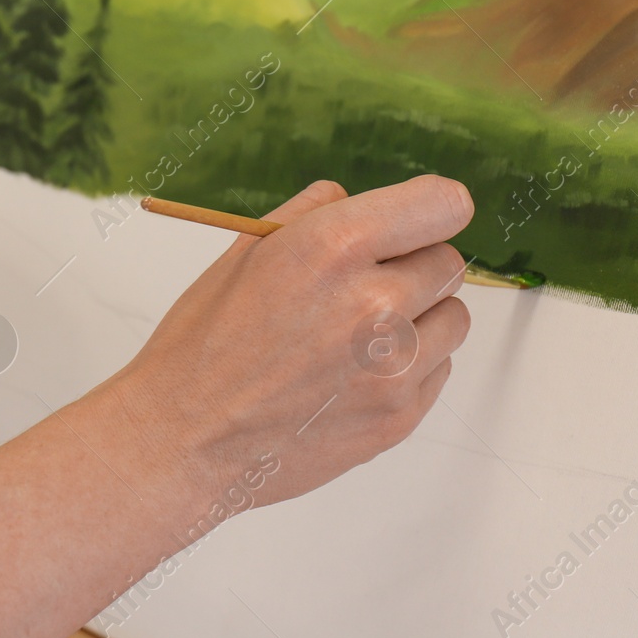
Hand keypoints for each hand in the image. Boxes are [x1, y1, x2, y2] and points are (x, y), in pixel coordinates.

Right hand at [109, 175, 473, 506]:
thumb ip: (312, 212)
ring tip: (363, 333)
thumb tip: (352, 198)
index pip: (445, 205)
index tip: (416, 222)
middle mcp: (375, 304)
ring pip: (455, 318)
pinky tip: (356, 372)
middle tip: (363, 287)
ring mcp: (392, 367)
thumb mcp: (245, 251)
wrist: (183, 439)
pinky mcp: (398, 417)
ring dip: (421, 317)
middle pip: (449, 263)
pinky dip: (411, 366)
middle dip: (412, 267)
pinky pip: (439, 370)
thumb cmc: (203, 344)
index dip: (429, 211)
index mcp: (334, 247)